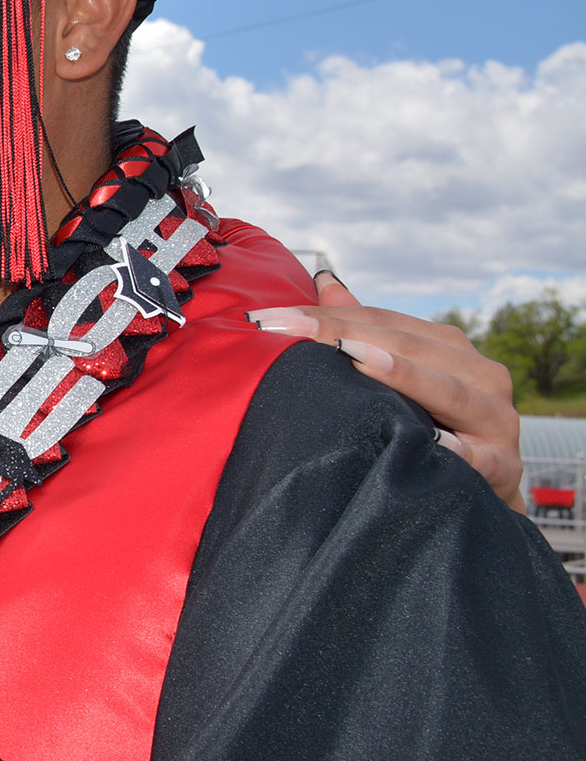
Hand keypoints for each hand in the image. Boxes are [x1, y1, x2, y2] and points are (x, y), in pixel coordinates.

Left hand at [248, 271, 523, 510]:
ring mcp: (496, 419)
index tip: (267, 317)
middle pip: (407, 345)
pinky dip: (459, 449)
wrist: (479, 492)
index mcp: (449, 348)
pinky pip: (481, 456)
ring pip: (450, 389)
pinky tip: (433, 442)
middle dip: (341, 333)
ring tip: (356, 359)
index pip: (379, 320)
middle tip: (288, 328)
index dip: (323, 314)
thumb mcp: (398, 376)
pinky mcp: (505, 466)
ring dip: (404, 374)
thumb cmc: (431, 425)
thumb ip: (364, 329)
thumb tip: (324, 279)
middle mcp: (480, 374)